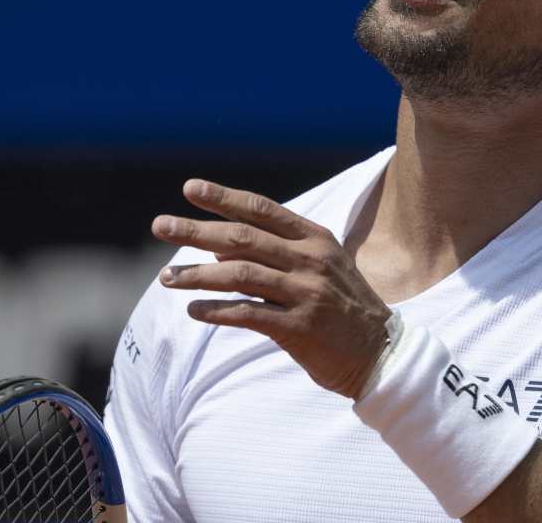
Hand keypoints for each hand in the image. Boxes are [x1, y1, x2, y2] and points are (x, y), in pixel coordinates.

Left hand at [151, 179, 391, 398]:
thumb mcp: (319, 269)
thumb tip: (217, 248)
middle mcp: (311, 260)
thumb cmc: (343, 308)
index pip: (262, 210)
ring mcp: (306, 293)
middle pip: (243, 238)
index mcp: (316, 239)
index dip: (224, 199)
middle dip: (196, 230)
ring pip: (240, 275)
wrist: (381, 353)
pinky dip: (216, 310)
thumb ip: (274, 255)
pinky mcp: (300, 328)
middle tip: (160, 226)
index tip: (190, 189)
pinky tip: (194, 310)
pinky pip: (248, 313)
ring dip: (197, 275)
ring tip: (166, 278)